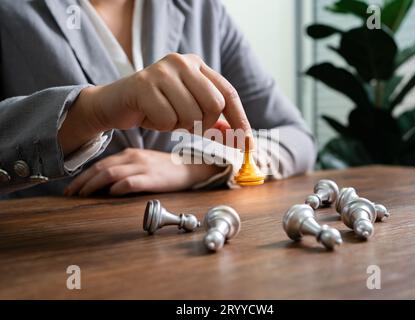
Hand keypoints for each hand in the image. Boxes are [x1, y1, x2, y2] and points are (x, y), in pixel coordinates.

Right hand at [59, 53, 252, 154]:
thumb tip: (239, 138)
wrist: (115, 103)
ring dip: (179, 125)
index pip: (228, 93)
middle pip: (214, 105)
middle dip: (204, 124)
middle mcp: (182, 62)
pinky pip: (168, 120)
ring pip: (192, 114)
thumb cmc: (156, 106)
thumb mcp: (189, 112)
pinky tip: (151, 115)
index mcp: (197, 65)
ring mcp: (162, 71)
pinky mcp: (144, 85)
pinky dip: (162, 126)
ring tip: (165, 116)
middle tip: (186, 123)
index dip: (240, 119)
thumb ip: (214, 123)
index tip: (247, 142)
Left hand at [64, 148, 223, 196]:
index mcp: (130, 153)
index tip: (72, 188)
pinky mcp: (152, 178)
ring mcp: (143, 167)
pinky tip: (110, 194)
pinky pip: (129, 182)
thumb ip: (126, 168)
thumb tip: (106, 184)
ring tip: (84, 196)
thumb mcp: (144, 163)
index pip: (100, 163)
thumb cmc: (167, 169)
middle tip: (71, 194)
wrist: (191, 168)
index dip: (83, 176)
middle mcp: (133, 157)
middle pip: (101, 168)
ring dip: (94, 185)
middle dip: (82, 181)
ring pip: (110, 173)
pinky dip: (117, 188)